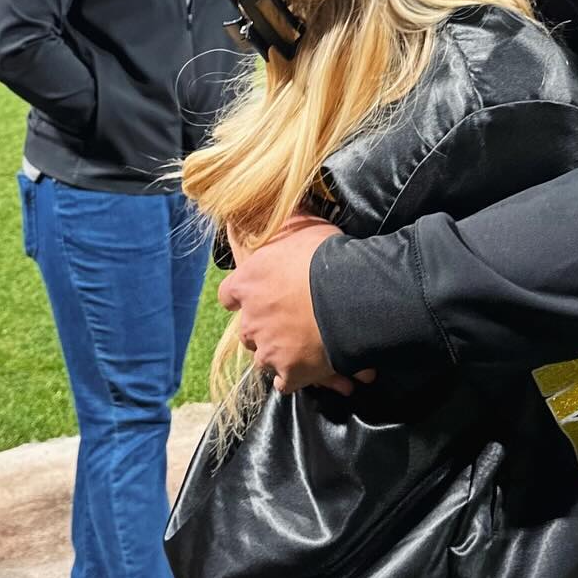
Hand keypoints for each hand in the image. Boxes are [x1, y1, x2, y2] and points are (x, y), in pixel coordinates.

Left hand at [216, 215, 355, 393]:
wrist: (349, 296)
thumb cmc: (325, 256)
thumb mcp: (303, 225)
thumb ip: (287, 219)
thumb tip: (283, 194)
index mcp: (248, 283)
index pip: (228, 294)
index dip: (242, 295)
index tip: (256, 295)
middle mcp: (251, 320)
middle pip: (247, 330)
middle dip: (265, 327)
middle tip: (291, 320)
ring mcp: (268, 350)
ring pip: (265, 358)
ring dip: (281, 353)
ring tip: (308, 347)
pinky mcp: (289, 374)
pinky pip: (286, 383)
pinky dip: (298, 378)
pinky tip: (315, 370)